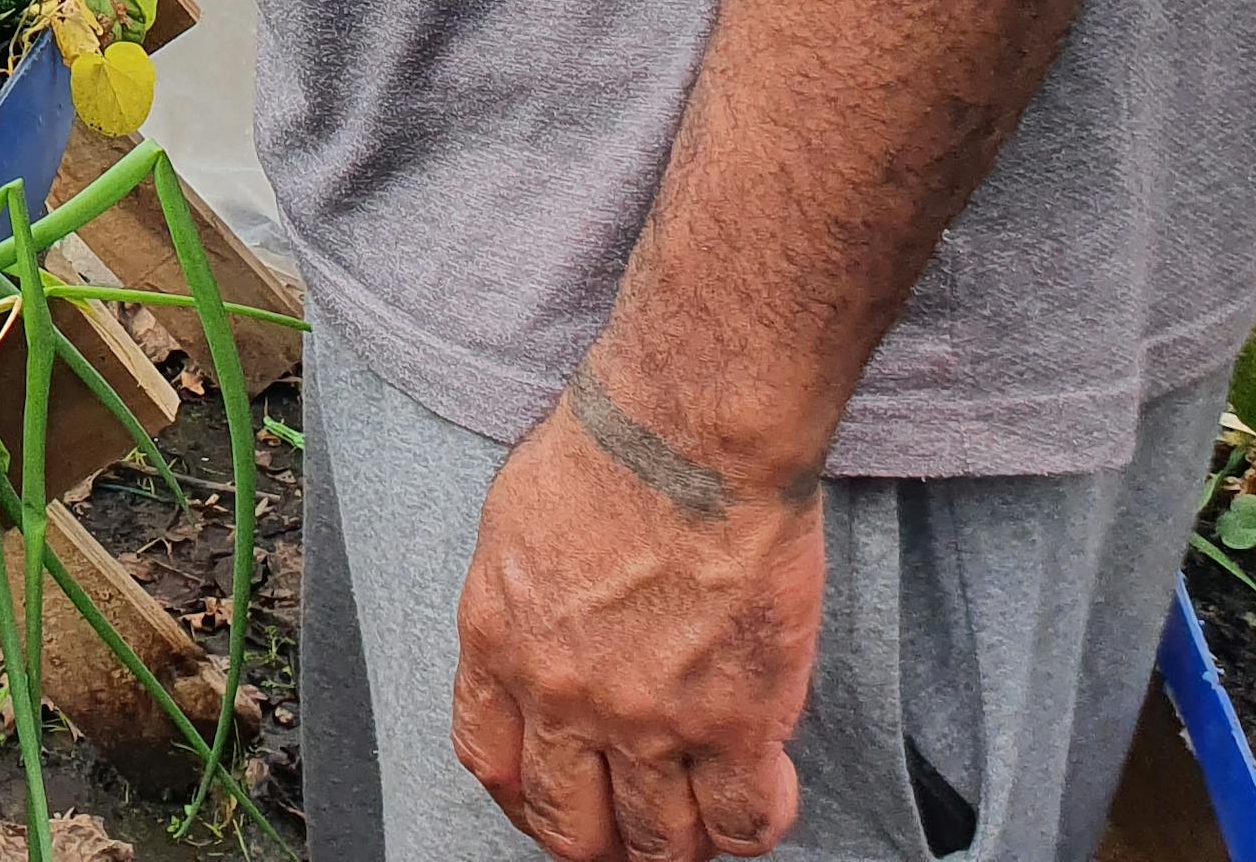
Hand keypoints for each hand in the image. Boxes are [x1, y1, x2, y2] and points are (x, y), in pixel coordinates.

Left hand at [450, 369, 823, 861]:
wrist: (689, 434)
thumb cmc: (608, 449)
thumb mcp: (512, 524)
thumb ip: (519, 599)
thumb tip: (541, 634)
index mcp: (500, 644)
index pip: (492, 762)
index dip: (525, 797)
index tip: (549, 799)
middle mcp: (565, 698)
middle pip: (574, 825)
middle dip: (600, 839)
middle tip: (628, 829)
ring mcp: (650, 720)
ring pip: (660, 841)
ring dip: (679, 844)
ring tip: (699, 823)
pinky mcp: (736, 722)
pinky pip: (743, 821)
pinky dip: (753, 826)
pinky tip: (762, 792)